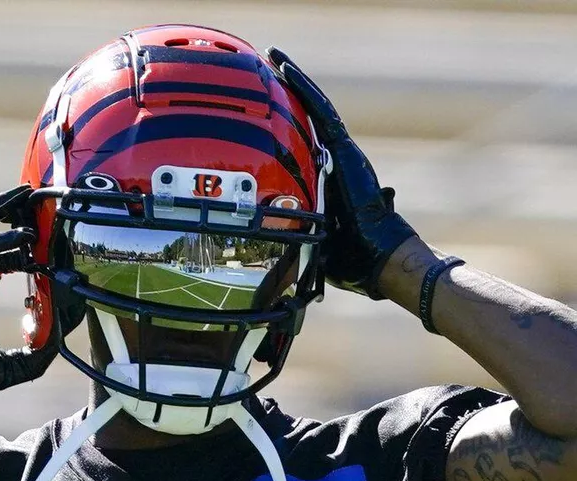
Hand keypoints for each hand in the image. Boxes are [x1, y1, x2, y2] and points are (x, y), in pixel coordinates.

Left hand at [267, 47, 416, 298]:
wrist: (377, 256)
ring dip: (295, 81)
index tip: (270, 105)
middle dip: (291, 91)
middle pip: (309, 117)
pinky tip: (286, 68)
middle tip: (270, 66)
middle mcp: (336, 159)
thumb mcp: (315, 240)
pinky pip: (321, 113)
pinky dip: (304, 89)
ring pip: (315, 108)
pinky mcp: (344, 150)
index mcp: (328, 178)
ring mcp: (341, 153)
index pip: (305, 141)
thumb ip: (301, 234)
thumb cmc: (350, 256)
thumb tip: (283, 243)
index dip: (289, 120)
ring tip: (275, 57)